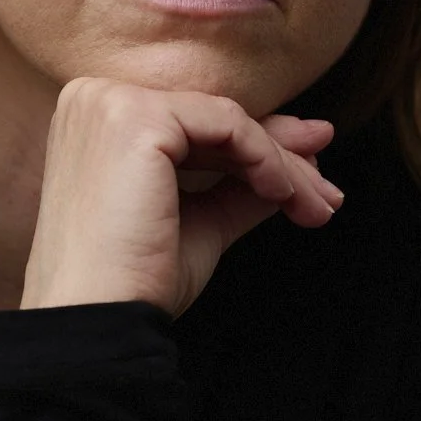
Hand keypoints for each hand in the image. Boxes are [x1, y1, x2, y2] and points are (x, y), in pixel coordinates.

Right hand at [22, 78, 342, 320]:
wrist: (96, 322)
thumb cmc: (133, 283)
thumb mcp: (197, 222)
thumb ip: (240, 185)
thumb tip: (303, 156)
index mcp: (95, 120)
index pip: (194, 124)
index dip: (257, 150)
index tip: (307, 179)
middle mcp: (94, 98)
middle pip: (212, 120)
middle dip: (281, 158)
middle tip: (326, 194)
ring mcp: (111, 103)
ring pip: (227, 120)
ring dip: (283, 165)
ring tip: (316, 205)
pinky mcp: (136, 119)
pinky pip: (227, 125)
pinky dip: (267, 159)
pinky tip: (283, 194)